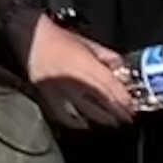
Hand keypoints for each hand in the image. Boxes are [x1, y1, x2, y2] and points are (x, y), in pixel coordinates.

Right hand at [25, 15, 139, 131]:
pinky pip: (66, 117)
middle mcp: (75, 82)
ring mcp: (61, 93)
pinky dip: (78, 123)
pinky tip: (85, 124)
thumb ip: (107, 56)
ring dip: (102, 120)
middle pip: (102, 105)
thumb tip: (121, 68)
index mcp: (86, 65)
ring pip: (86, 114)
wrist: (30, 39)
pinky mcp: (48, 99)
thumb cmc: (59, 38)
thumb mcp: (88, 42)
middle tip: (127, 118)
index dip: (124, 100)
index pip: (110, 87)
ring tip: (112, 123)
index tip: (132, 107)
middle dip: (117, 114)